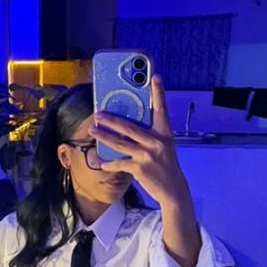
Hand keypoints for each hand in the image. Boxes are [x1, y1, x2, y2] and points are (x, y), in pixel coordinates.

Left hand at [91, 74, 188, 208]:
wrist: (174, 190)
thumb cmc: (166, 165)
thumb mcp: (164, 147)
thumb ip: (151, 135)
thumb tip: (128, 126)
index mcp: (165, 133)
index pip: (162, 109)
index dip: (159, 93)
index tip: (155, 76)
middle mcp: (156, 142)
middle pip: (130, 127)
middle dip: (111, 119)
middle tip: (98, 113)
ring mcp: (147, 155)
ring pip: (120, 143)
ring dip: (104, 137)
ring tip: (92, 130)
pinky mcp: (139, 169)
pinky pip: (119, 163)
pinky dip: (109, 164)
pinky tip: (101, 162)